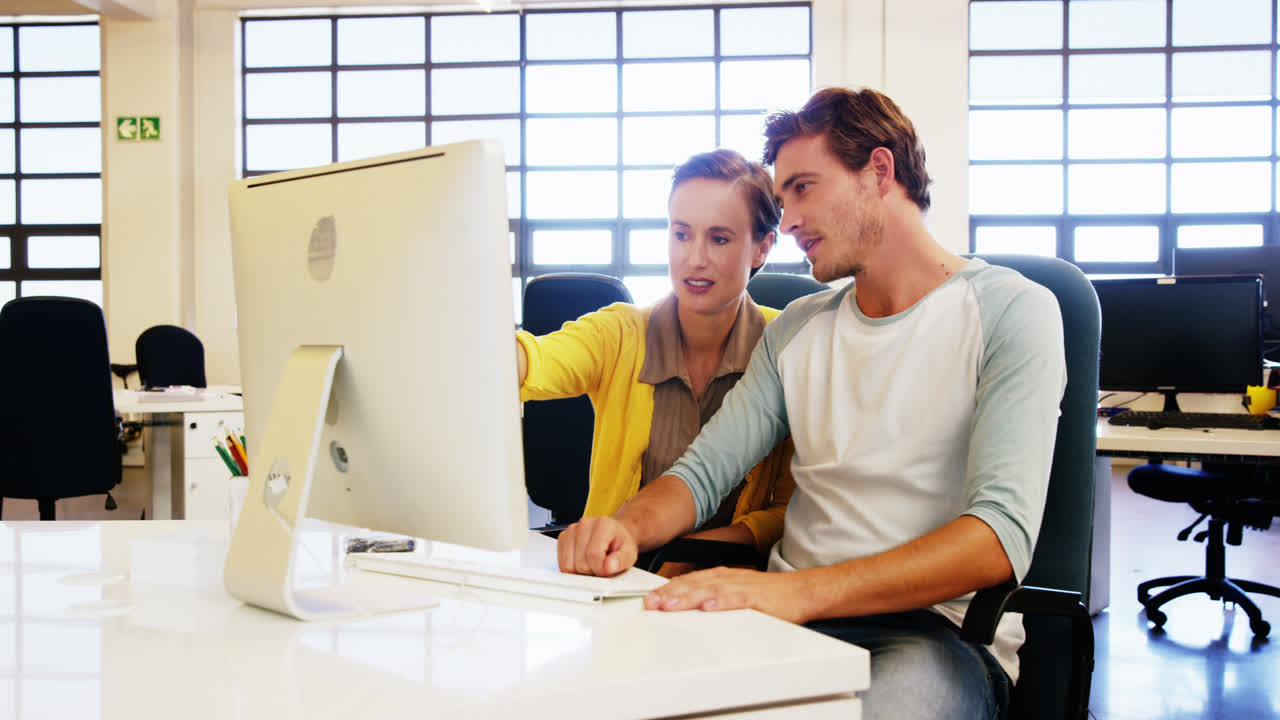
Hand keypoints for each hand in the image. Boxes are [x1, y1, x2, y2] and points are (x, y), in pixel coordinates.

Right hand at [556, 516, 637, 576]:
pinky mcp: (563, 538)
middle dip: (591, 571)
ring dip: (580, 571)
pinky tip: (583, 561)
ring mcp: (571, 530)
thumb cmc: (620, 544)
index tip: (607, 569)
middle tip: (601, 564)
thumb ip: (621, 560)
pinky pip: (562, 564)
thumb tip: (609, 566)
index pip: (594, 555)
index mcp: (603, 524)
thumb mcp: (629, 553)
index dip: (601, 569)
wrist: (614, 535)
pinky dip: (572, 568)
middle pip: (580, 564)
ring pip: (568, 566)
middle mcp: (584, 524)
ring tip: (592, 562)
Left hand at [642, 566, 811, 623]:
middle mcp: (727, 579)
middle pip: (693, 585)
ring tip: (668, 604)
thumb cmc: (769, 594)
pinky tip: (708, 607)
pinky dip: (721, 602)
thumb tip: (690, 606)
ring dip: (687, 597)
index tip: (648, 599)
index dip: (667, 589)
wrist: (801, 591)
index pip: (688, 582)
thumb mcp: (735, 592)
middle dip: (669, 594)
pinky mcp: (757, 600)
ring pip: (709, 591)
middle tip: (649, 603)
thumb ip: (714, 596)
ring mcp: (741, 588)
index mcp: (721, 578)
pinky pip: (736, 600)